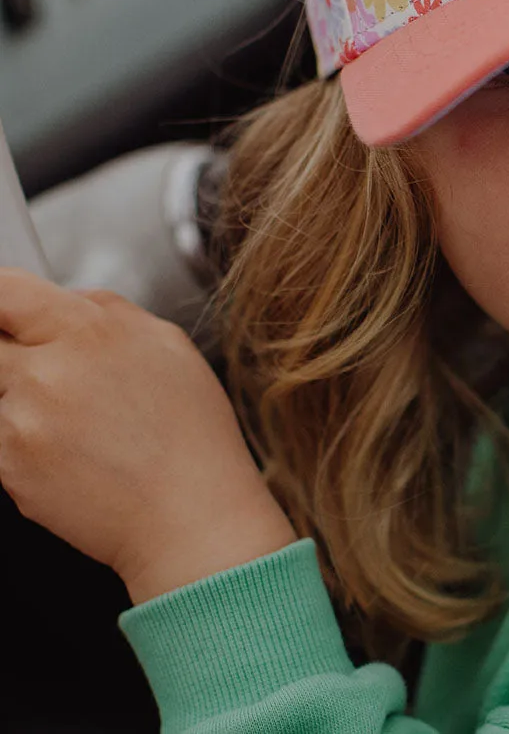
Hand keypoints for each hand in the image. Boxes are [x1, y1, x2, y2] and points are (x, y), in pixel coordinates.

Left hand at [0, 269, 295, 603]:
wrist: (190, 515)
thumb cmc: (191, 435)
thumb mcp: (169, 344)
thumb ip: (109, 310)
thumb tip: (69, 300)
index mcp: (90, 329)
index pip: (5, 291)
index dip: (0, 299)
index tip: (6, 312)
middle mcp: (48, 369)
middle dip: (11, 355)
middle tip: (47, 374)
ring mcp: (23, 419)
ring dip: (20, 400)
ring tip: (74, 424)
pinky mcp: (8, 466)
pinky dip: (24, 443)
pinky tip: (72, 455)